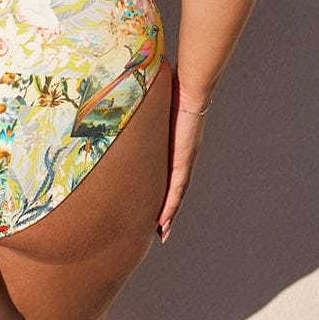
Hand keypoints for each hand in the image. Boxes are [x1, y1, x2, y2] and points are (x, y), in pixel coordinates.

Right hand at [157, 79, 209, 242]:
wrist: (190, 86)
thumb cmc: (174, 87)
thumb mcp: (156, 103)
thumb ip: (145, 105)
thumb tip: (127, 91)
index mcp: (179, 144)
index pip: (172, 172)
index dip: (167, 189)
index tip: (159, 203)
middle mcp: (185, 156)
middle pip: (177, 189)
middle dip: (169, 209)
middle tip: (160, 229)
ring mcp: (185, 160)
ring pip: (177, 195)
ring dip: (169, 214)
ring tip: (161, 233)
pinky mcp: (183, 160)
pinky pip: (176, 189)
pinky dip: (170, 207)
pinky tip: (163, 221)